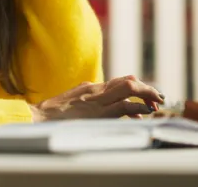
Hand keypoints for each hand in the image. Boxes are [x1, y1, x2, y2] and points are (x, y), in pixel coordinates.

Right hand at [28, 76, 164, 121]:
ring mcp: (98, 99)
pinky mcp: (99, 112)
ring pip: (129, 88)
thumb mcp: (71, 101)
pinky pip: (124, 105)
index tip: (146, 95)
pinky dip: (138, 107)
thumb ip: (86, 98)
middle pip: (128, 80)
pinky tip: (146, 111)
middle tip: (158, 97)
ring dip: (147, 93)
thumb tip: (97, 99)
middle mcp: (96, 89)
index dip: (136, 86)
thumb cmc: (51, 113)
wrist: (38, 117)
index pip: (120, 81)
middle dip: (146, 88)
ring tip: (158, 102)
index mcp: (91, 87)